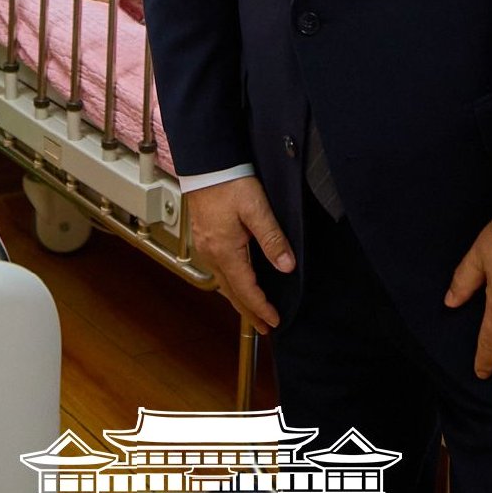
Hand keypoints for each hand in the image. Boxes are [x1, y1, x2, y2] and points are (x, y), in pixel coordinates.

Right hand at [185, 175, 292, 332]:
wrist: (206, 164)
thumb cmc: (229, 182)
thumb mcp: (256, 209)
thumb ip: (272, 238)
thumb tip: (286, 266)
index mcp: (225, 251)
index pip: (246, 290)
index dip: (261, 308)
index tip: (275, 322)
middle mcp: (212, 254)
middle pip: (232, 292)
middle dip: (249, 312)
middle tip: (265, 328)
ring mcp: (206, 247)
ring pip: (224, 283)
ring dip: (239, 299)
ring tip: (253, 311)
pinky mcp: (205, 238)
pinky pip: (219, 271)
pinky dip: (231, 284)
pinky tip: (238, 282)